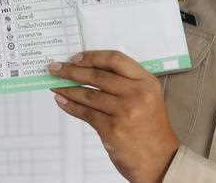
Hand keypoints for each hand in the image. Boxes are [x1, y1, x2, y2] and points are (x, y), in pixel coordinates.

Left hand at [48, 51, 179, 182]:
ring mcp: (124, 111)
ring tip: (55, 84)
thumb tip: (93, 71)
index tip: (76, 57)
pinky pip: (86, 113)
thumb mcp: (148, 98)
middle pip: (98, 75)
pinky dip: (71, 106)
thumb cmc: (151, 128)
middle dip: (72, 70)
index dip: (93, 57)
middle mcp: (136, 93)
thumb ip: (127, 84)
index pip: (116, 60)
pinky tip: (62, 101)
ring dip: (68, 88)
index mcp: (146, 81)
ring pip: (89, 94)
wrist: (160, 158)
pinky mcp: (112, 129)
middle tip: (56, 68)